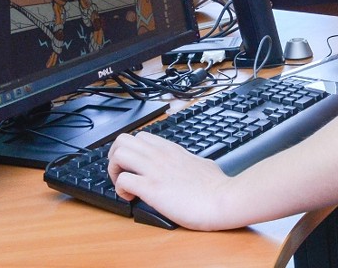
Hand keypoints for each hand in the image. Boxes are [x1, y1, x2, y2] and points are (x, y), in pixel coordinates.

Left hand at [108, 131, 234, 230]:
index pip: (141, 136)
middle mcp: (160, 155)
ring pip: (118, 154)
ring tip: (124, 186)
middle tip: (122, 173)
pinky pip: (122, 180)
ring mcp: (155, 170)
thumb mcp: (203, 164)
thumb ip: (192, 162)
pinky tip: (131, 198)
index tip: (135, 166)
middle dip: (115, 156)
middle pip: (123, 139)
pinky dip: (120, 190)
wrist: (223, 200)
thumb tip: (195, 165)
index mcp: (172, 150)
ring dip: (114, 171)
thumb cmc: (218, 187)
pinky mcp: (151, 188)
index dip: (132, 151)